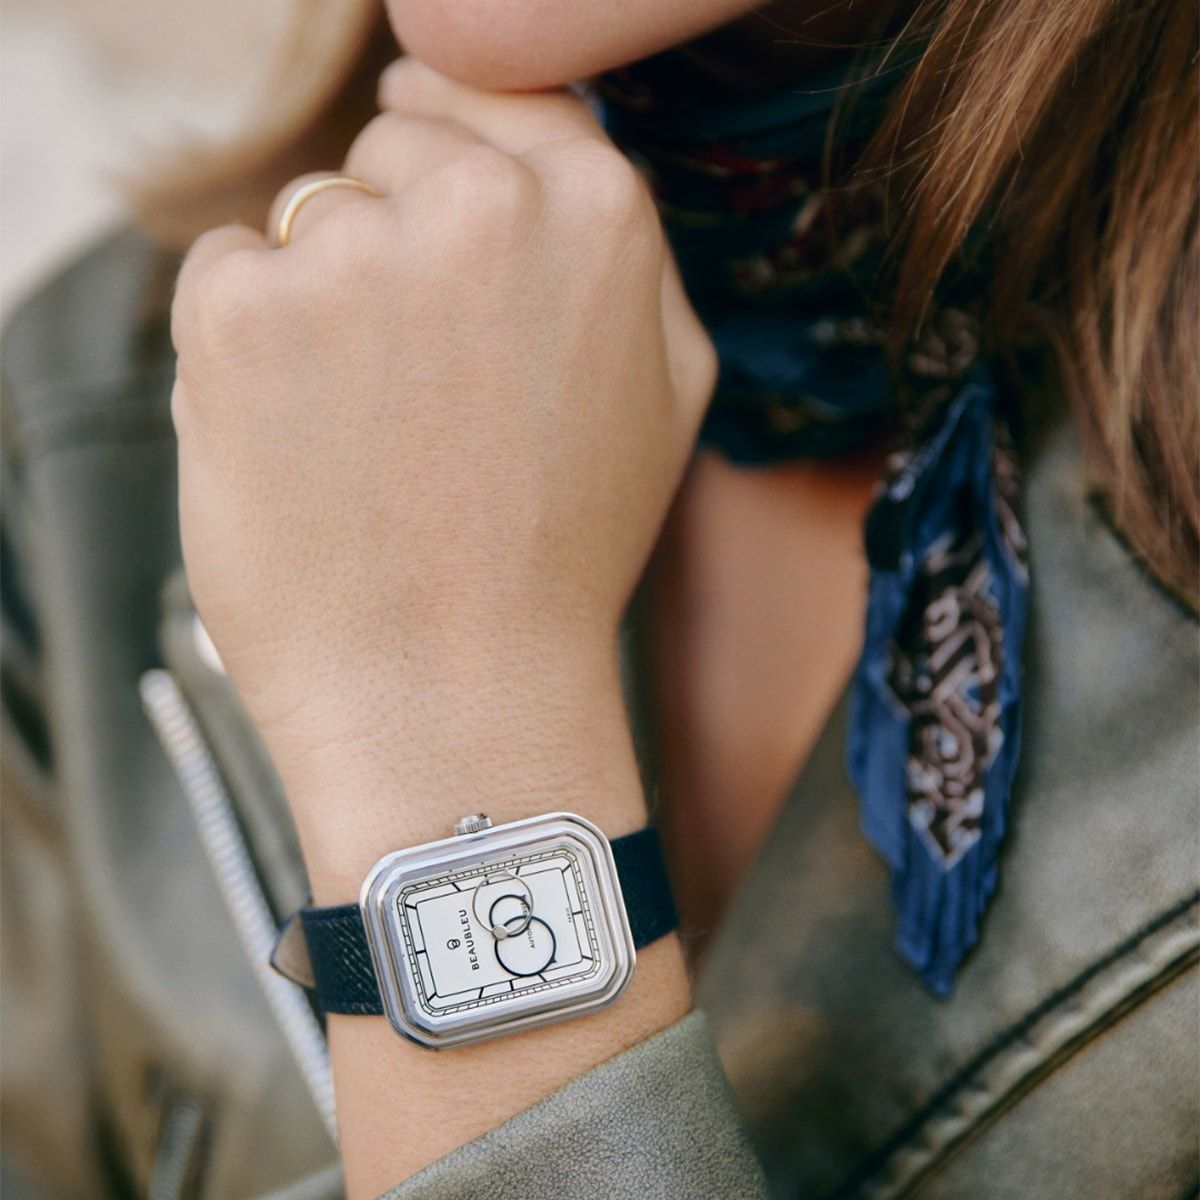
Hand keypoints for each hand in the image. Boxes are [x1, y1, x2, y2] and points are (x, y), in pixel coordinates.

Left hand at [171, 60, 714, 882]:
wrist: (454, 697)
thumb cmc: (560, 555)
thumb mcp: (667, 392)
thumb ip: (624, 251)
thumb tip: (547, 155)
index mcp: (597, 212)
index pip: (494, 98)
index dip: (457, 164)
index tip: (439, 227)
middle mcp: (480, 206)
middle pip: (390, 150)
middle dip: (394, 243)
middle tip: (424, 387)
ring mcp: (354, 253)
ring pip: (306, 217)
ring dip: (325, 305)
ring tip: (375, 435)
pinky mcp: (241, 312)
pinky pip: (227, 274)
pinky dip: (247, 349)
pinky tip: (308, 442)